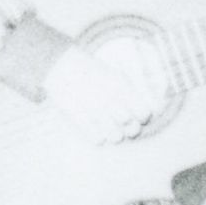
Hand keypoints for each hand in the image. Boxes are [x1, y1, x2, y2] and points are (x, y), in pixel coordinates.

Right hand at [42, 44, 156, 144]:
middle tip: (125, 125)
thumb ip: (131, 92)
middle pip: (131, 127)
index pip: (143, 112)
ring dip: (116, 135)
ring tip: (112, 130)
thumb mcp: (116, 75)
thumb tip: (144, 112)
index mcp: (121, 86)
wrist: (61, 65)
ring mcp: (93, 109)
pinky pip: (97, 139)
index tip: (138, 117)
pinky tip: (97, 130)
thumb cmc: (92, 71)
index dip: (143, 118)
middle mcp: (109, 98)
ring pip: (116, 137)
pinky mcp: (79, 118)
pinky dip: (99, 137)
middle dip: (131, 128)